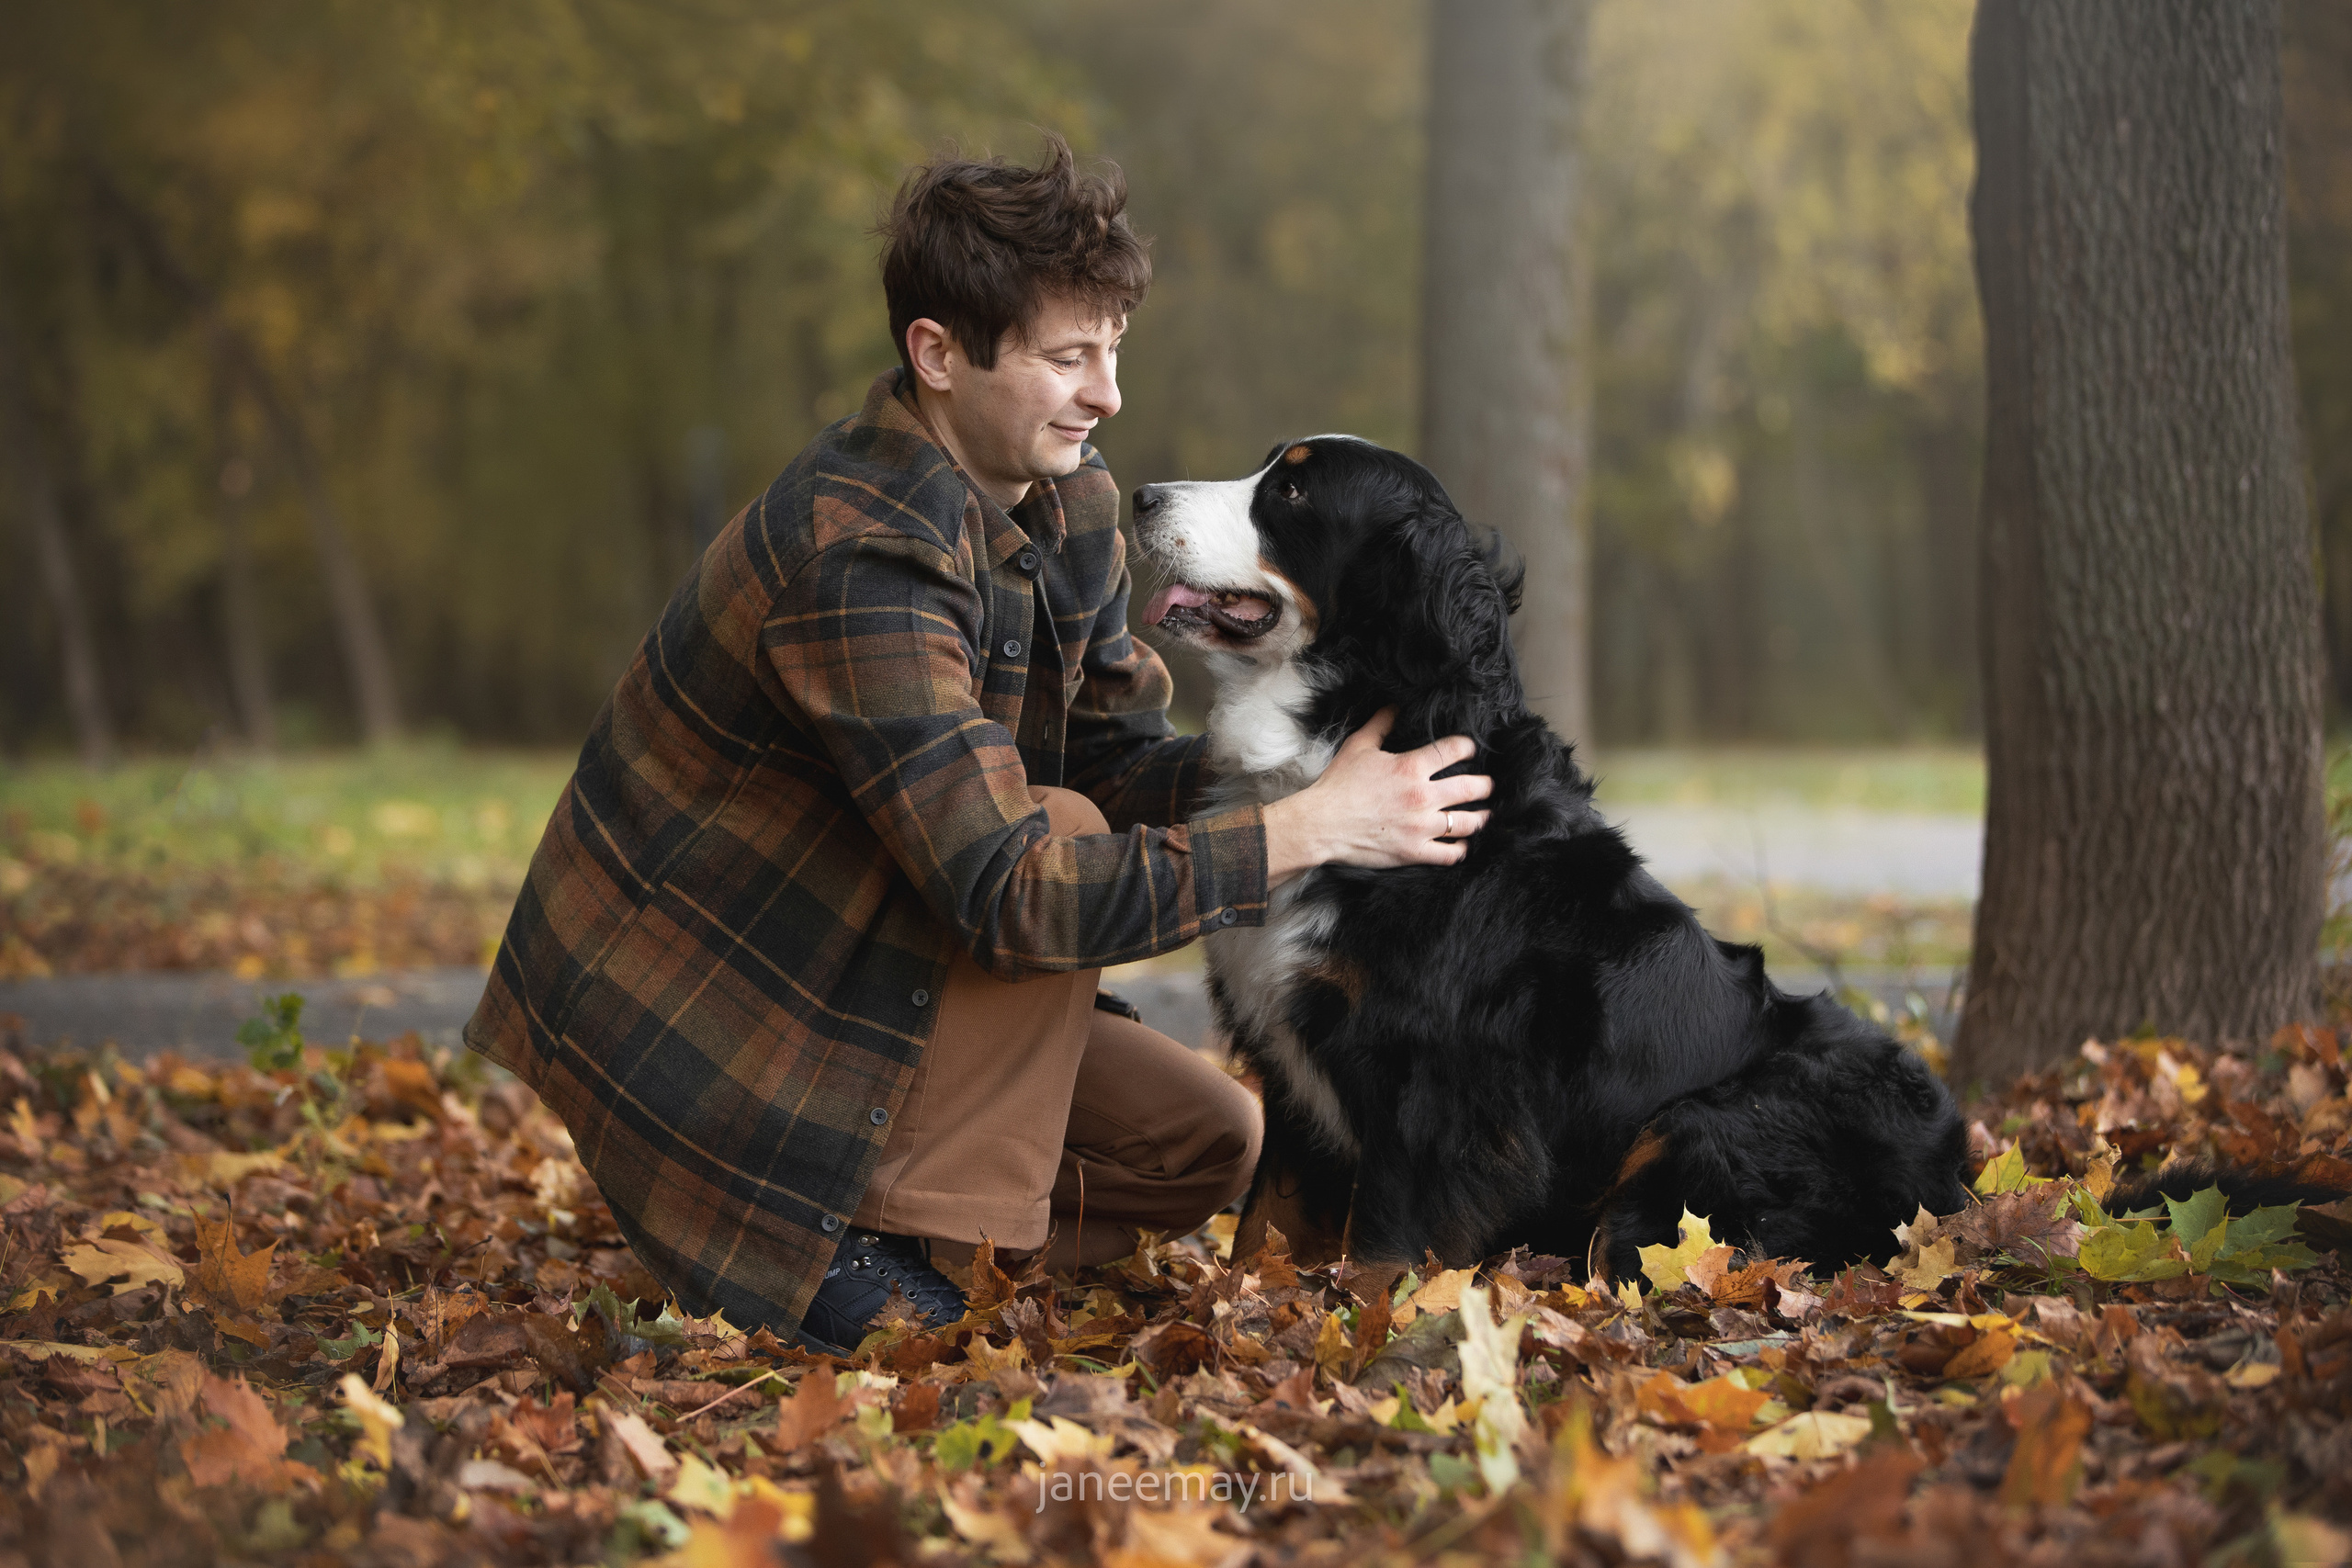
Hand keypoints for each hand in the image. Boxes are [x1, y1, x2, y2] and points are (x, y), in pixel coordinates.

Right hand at [1261, 708, 1492, 885]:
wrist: (1321, 824)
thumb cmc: (1338, 785)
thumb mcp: (1358, 746)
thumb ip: (1380, 724)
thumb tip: (1394, 706)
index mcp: (1411, 767)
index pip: (1454, 751)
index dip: (1468, 747)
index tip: (1470, 750)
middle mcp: (1422, 796)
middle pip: (1471, 788)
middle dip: (1485, 785)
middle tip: (1487, 785)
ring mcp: (1421, 826)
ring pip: (1467, 823)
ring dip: (1480, 817)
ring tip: (1484, 814)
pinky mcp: (1415, 852)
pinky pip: (1450, 854)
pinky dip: (1460, 849)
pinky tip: (1461, 844)